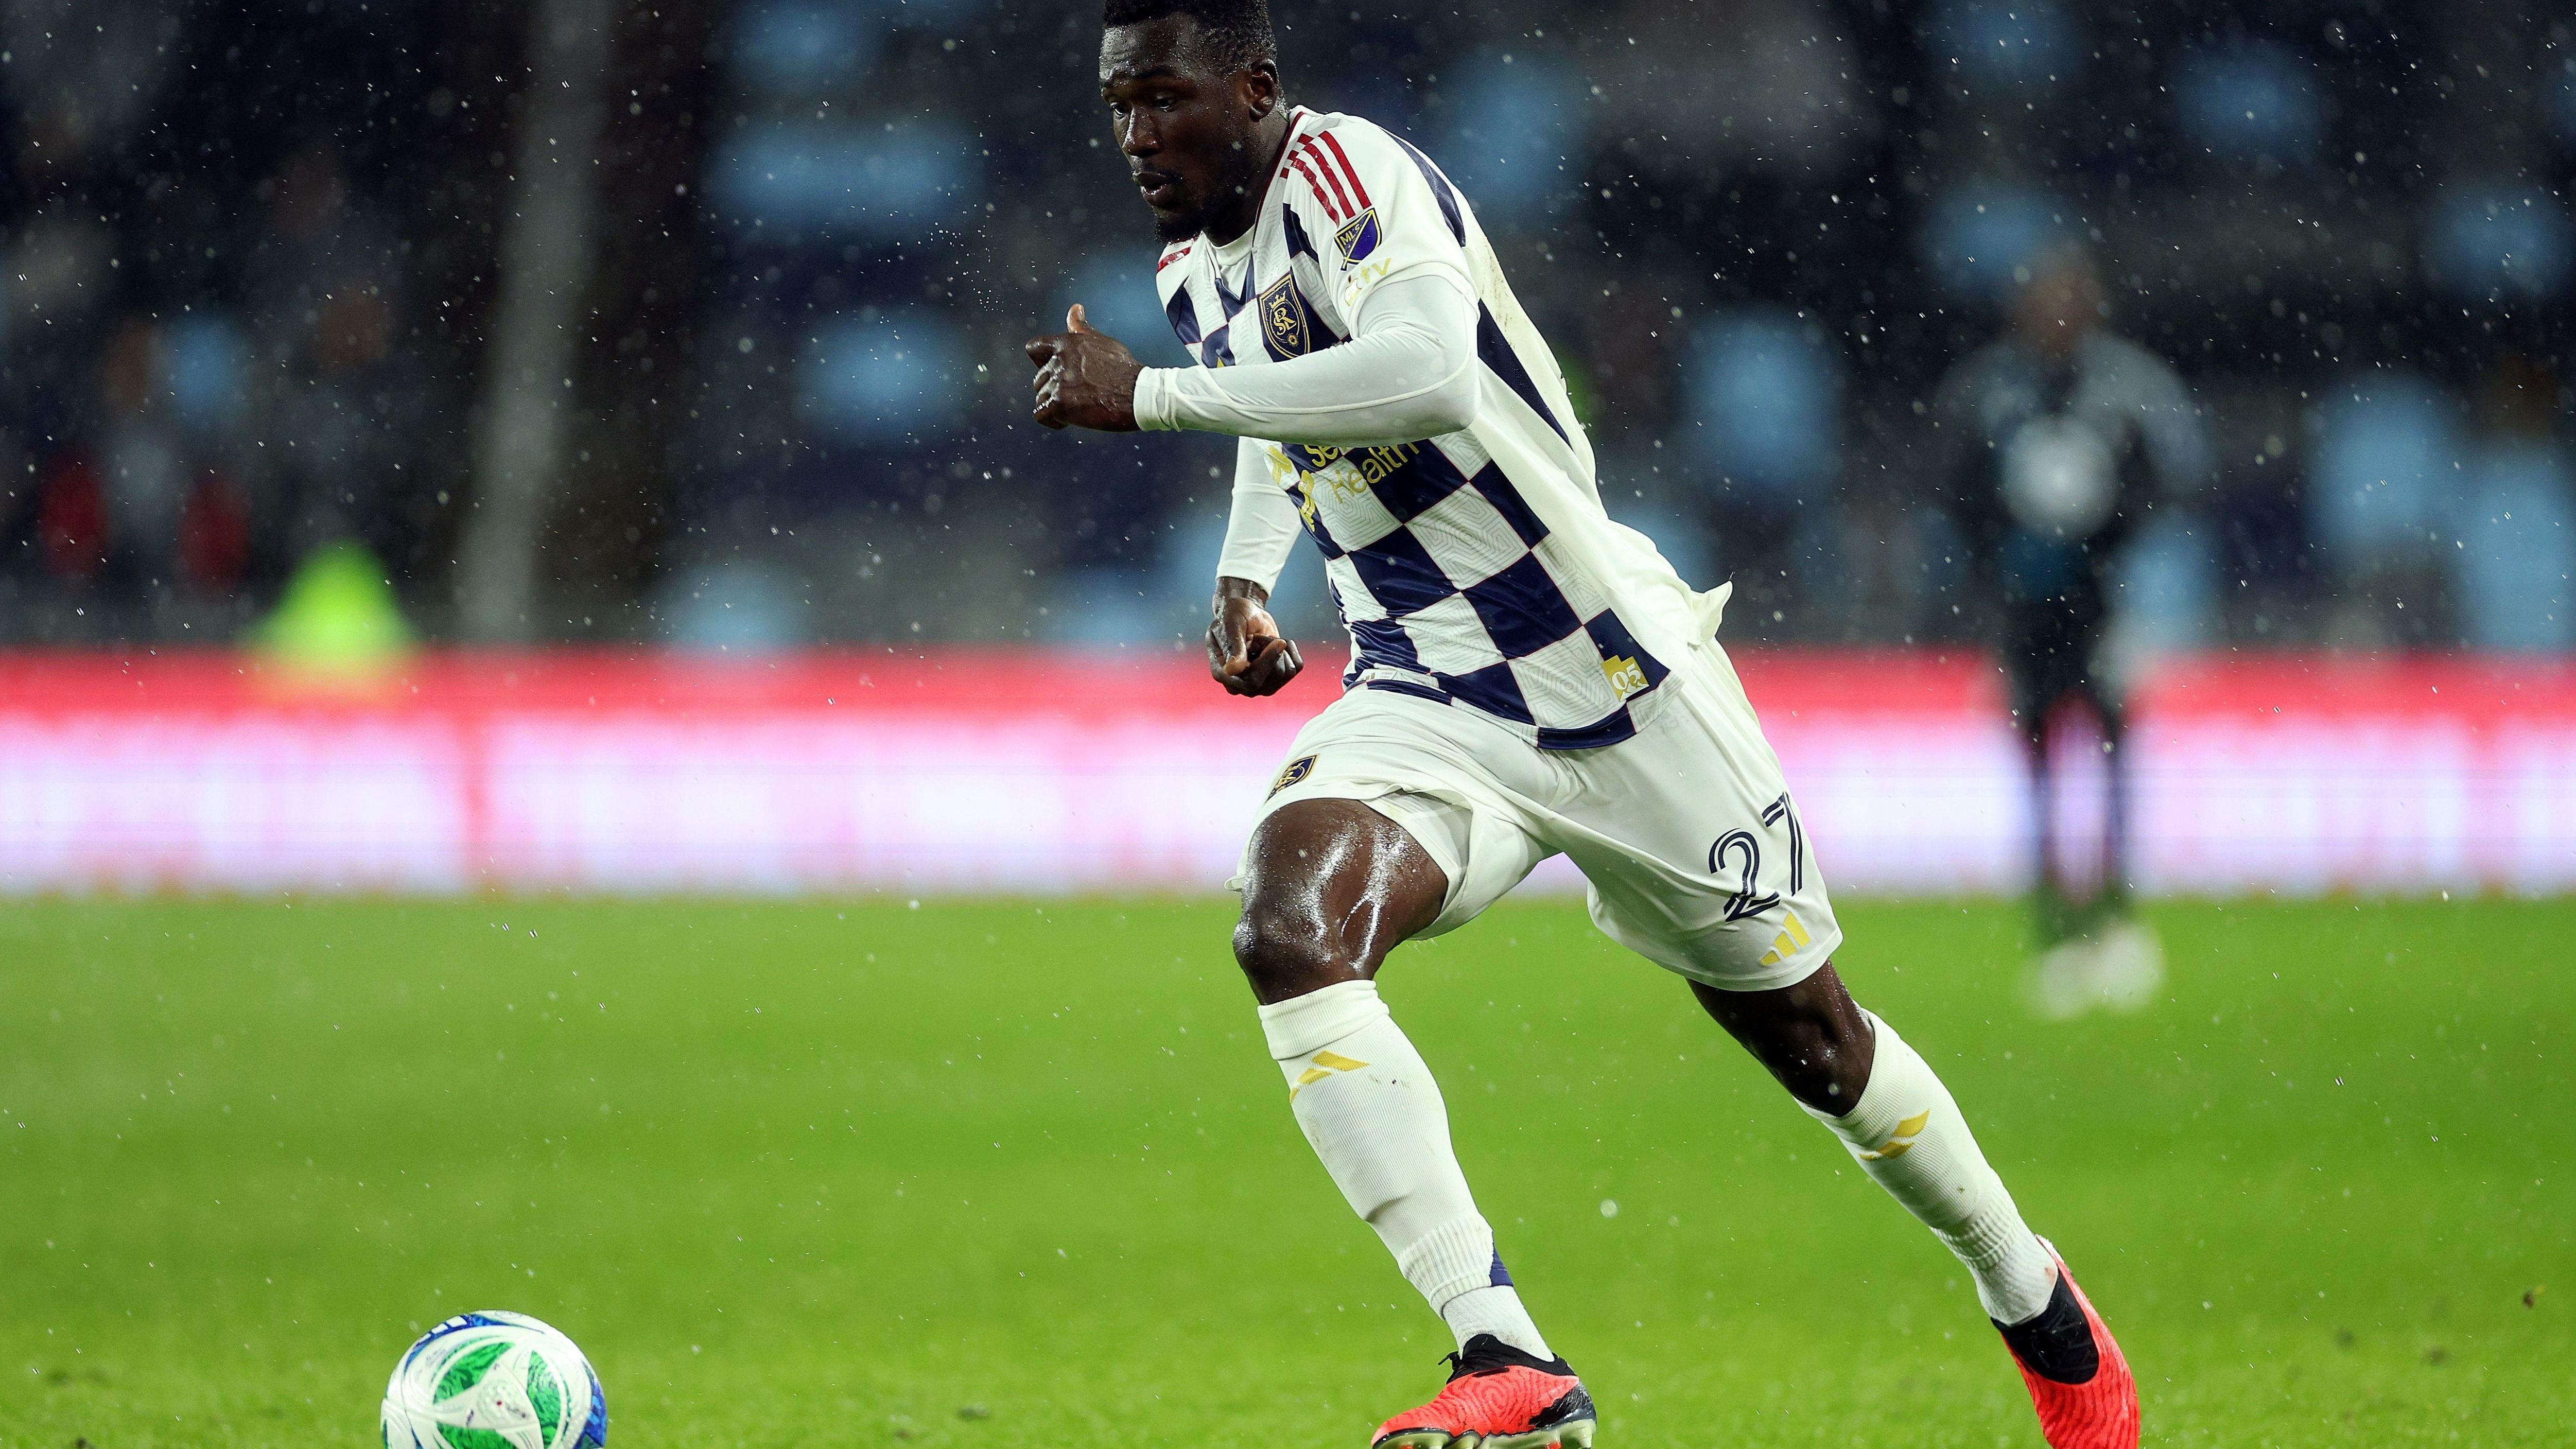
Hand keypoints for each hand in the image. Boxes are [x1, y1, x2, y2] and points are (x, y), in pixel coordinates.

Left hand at [1026, 304, 1142, 430]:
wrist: (1138, 394)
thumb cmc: (1125, 369)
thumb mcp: (1103, 341)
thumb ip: (1082, 328)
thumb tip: (1074, 309)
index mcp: (1066, 343)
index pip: (1034, 348)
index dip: (1040, 362)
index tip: (1052, 371)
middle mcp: (1059, 360)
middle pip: (1039, 379)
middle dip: (1053, 389)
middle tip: (1076, 395)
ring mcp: (1058, 382)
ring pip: (1040, 398)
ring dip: (1055, 406)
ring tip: (1076, 409)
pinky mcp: (1060, 404)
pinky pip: (1041, 415)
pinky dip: (1052, 421)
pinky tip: (1068, 421)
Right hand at [1207, 578, 1303, 697]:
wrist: (1245, 613)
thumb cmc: (1233, 616)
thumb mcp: (1232, 625)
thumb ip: (1232, 647)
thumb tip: (1231, 670)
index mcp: (1223, 674)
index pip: (1252, 682)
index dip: (1267, 662)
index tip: (1278, 641)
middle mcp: (1241, 685)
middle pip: (1274, 676)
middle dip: (1272, 650)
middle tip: (1258, 635)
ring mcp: (1260, 684)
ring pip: (1286, 672)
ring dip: (1278, 648)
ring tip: (1263, 638)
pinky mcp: (1276, 678)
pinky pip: (1296, 667)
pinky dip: (1290, 649)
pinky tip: (1275, 642)